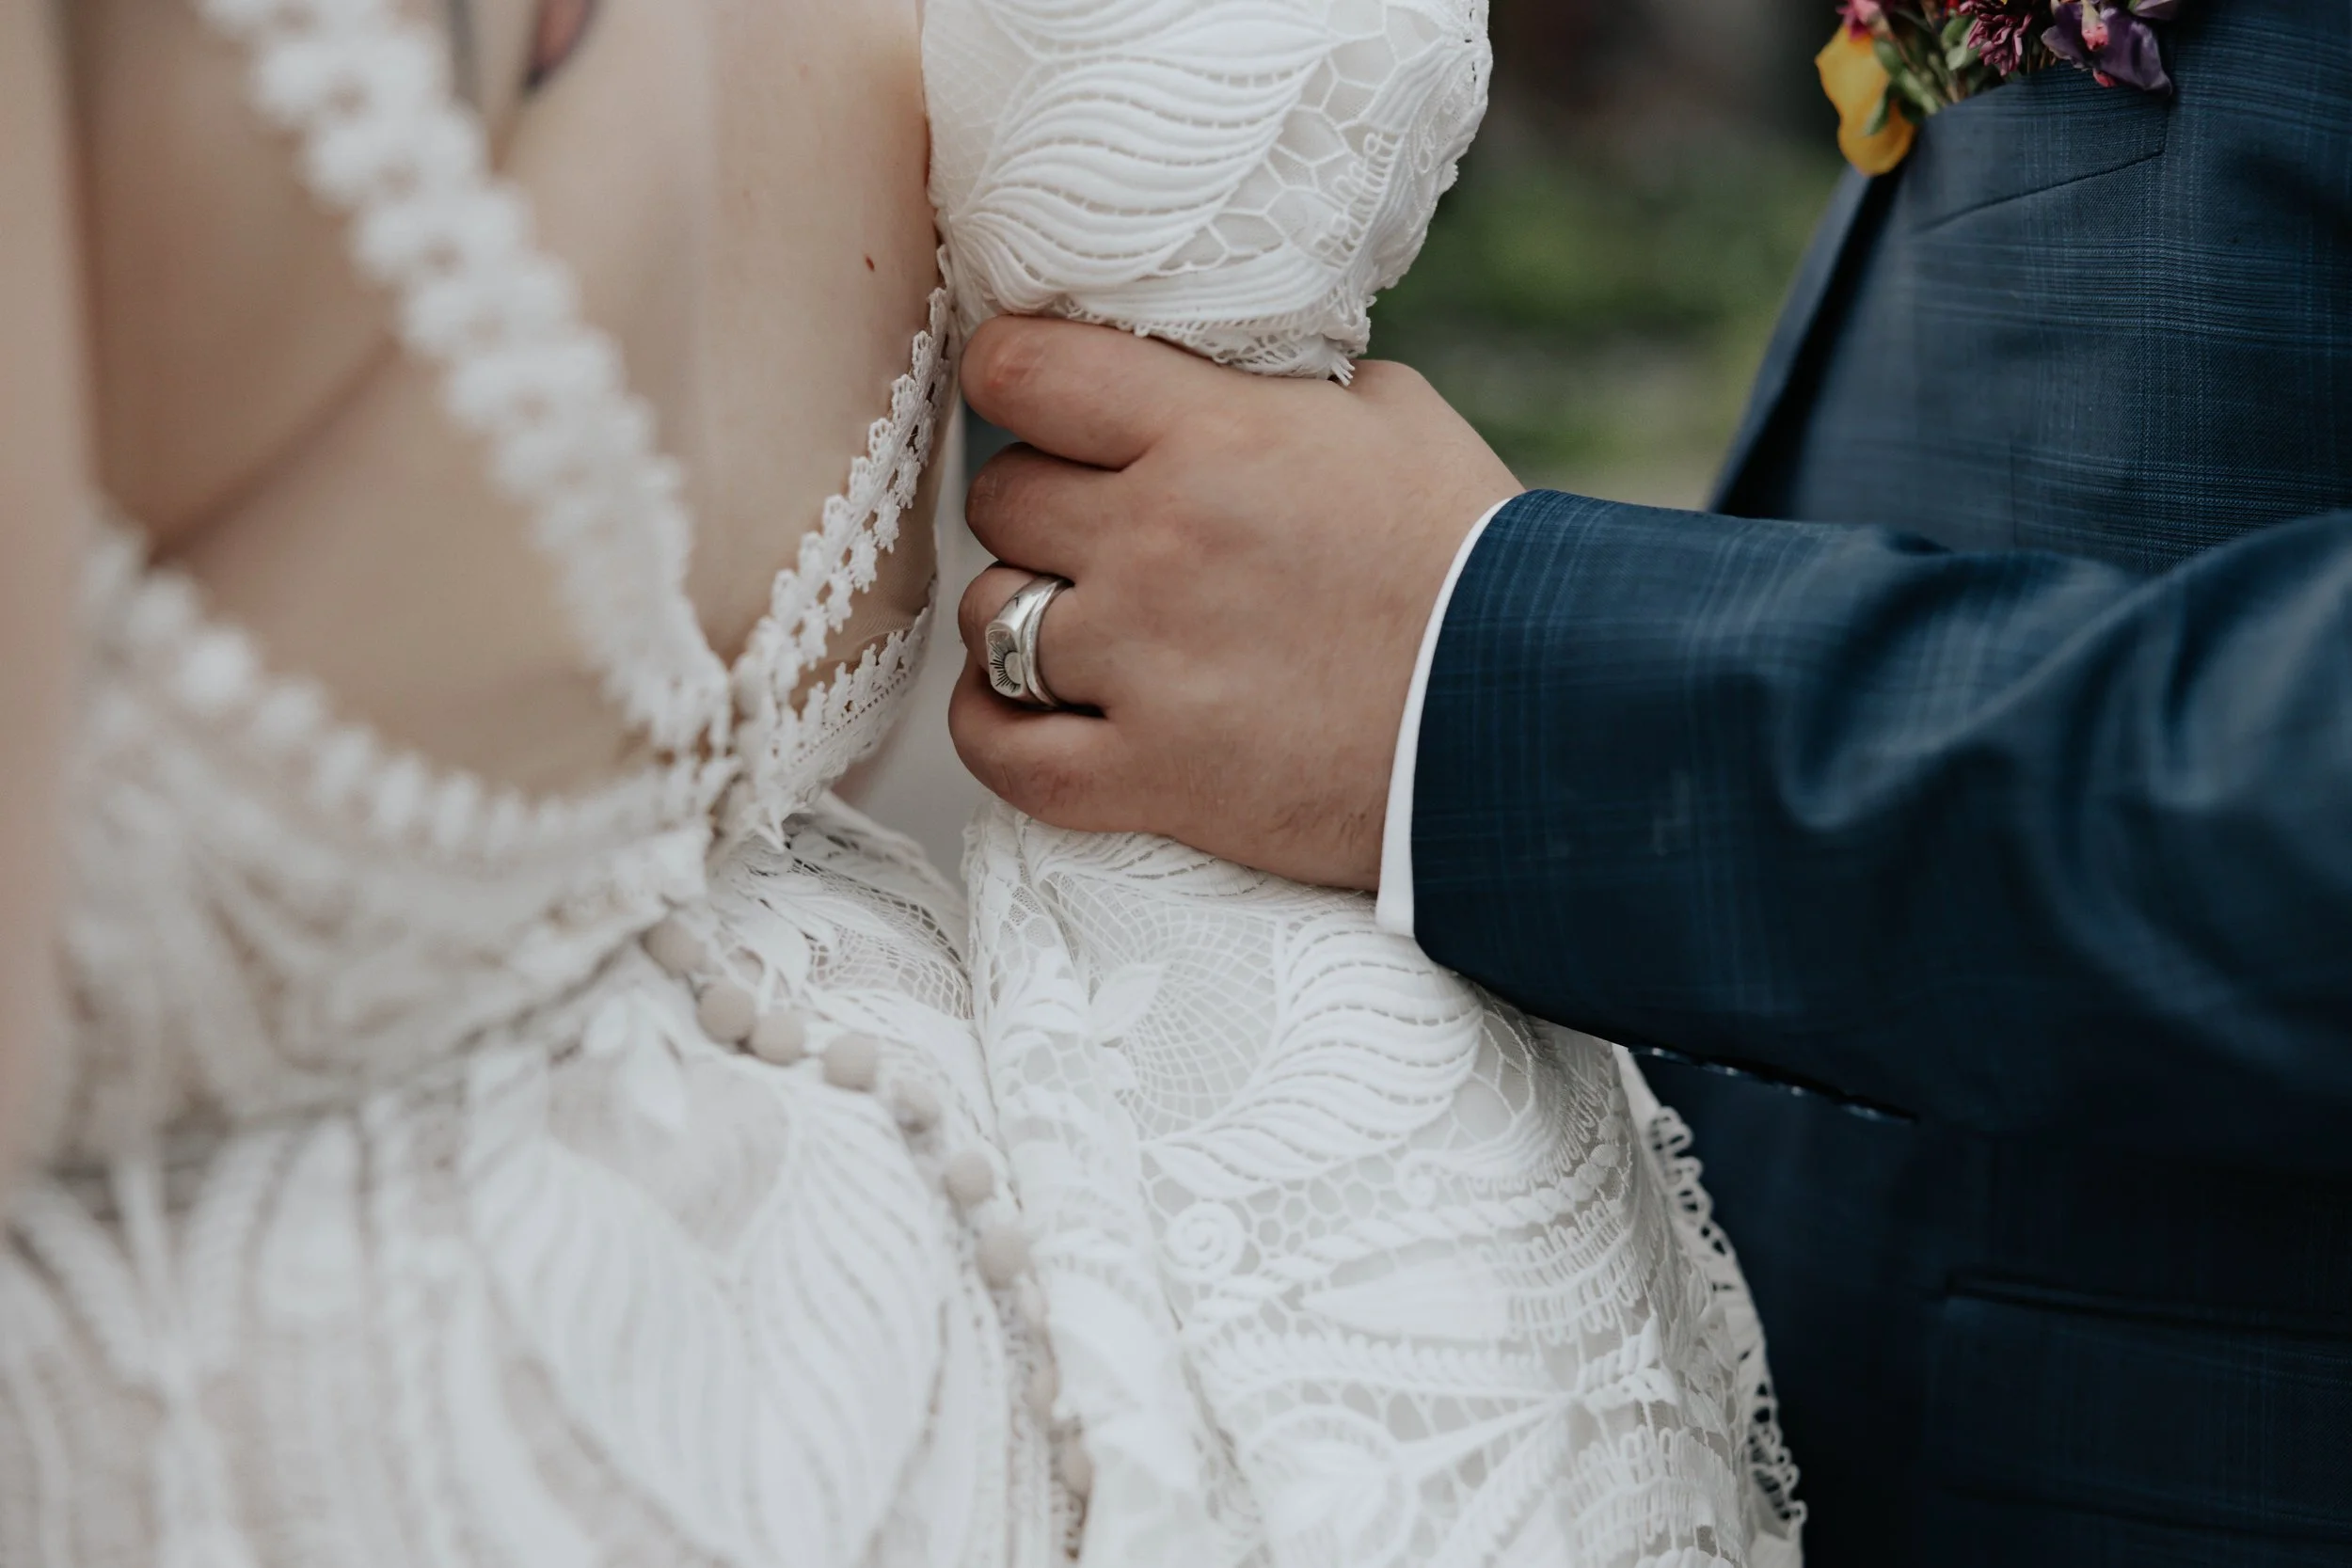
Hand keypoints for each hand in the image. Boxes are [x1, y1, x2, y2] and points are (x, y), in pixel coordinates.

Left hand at [950, 317, 1520, 890]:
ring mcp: (1144, 665)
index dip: (1012, 377)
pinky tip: (1024, 712)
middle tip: (1103, 537)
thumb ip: (1276, 390)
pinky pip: (998, 749)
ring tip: (1089, 633)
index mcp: (1214, 434)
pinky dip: (994, 729)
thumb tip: (1208, 374)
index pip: (1021, 370)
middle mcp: (1159, 540)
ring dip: (1025, 619)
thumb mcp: (1391, 419)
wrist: (1533, 722)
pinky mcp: (1149, 777)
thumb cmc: (1474, 565)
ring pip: (989, 617)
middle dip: (1042, 510)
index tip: (1032, 400)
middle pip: (1001, 497)